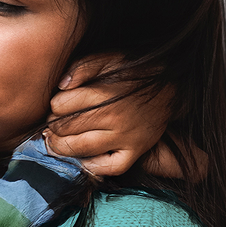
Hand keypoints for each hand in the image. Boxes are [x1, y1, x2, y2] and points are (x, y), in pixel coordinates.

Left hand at [44, 54, 176, 176]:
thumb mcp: (108, 58)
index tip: (58, 105)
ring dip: (61, 147)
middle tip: (54, 124)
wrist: (171, 86)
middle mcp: (114, 118)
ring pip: (81, 150)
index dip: (54, 105)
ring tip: (56, 141)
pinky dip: (93, 166)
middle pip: (66, 129)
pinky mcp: (136, 151)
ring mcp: (126, 137)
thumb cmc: (133, 72)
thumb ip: (82, 67)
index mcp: (104, 93)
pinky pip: (110, 167)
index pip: (60, 106)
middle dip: (53, 127)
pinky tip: (83, 157)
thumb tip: (61, 85)